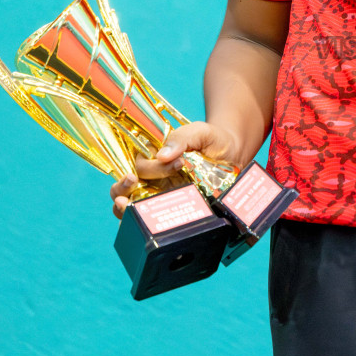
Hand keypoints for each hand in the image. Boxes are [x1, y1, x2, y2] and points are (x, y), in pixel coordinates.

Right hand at [109, 121, 239, 218]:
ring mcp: (159, 195)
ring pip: (129, 205)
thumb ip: (182, 138)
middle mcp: (152, 177)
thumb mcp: (199, 132)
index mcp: (154, 156)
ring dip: (122, 208)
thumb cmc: (212, 140)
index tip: (178, 163)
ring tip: (125, 205)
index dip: (154, 166)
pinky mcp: (171, 208)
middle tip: (132, 182)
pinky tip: (139, 223)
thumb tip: (161, 155)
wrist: (234, 155)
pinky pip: (149, 219)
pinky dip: (139, 223)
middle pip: (124, 186)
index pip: (140, 164)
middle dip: (122, 187)